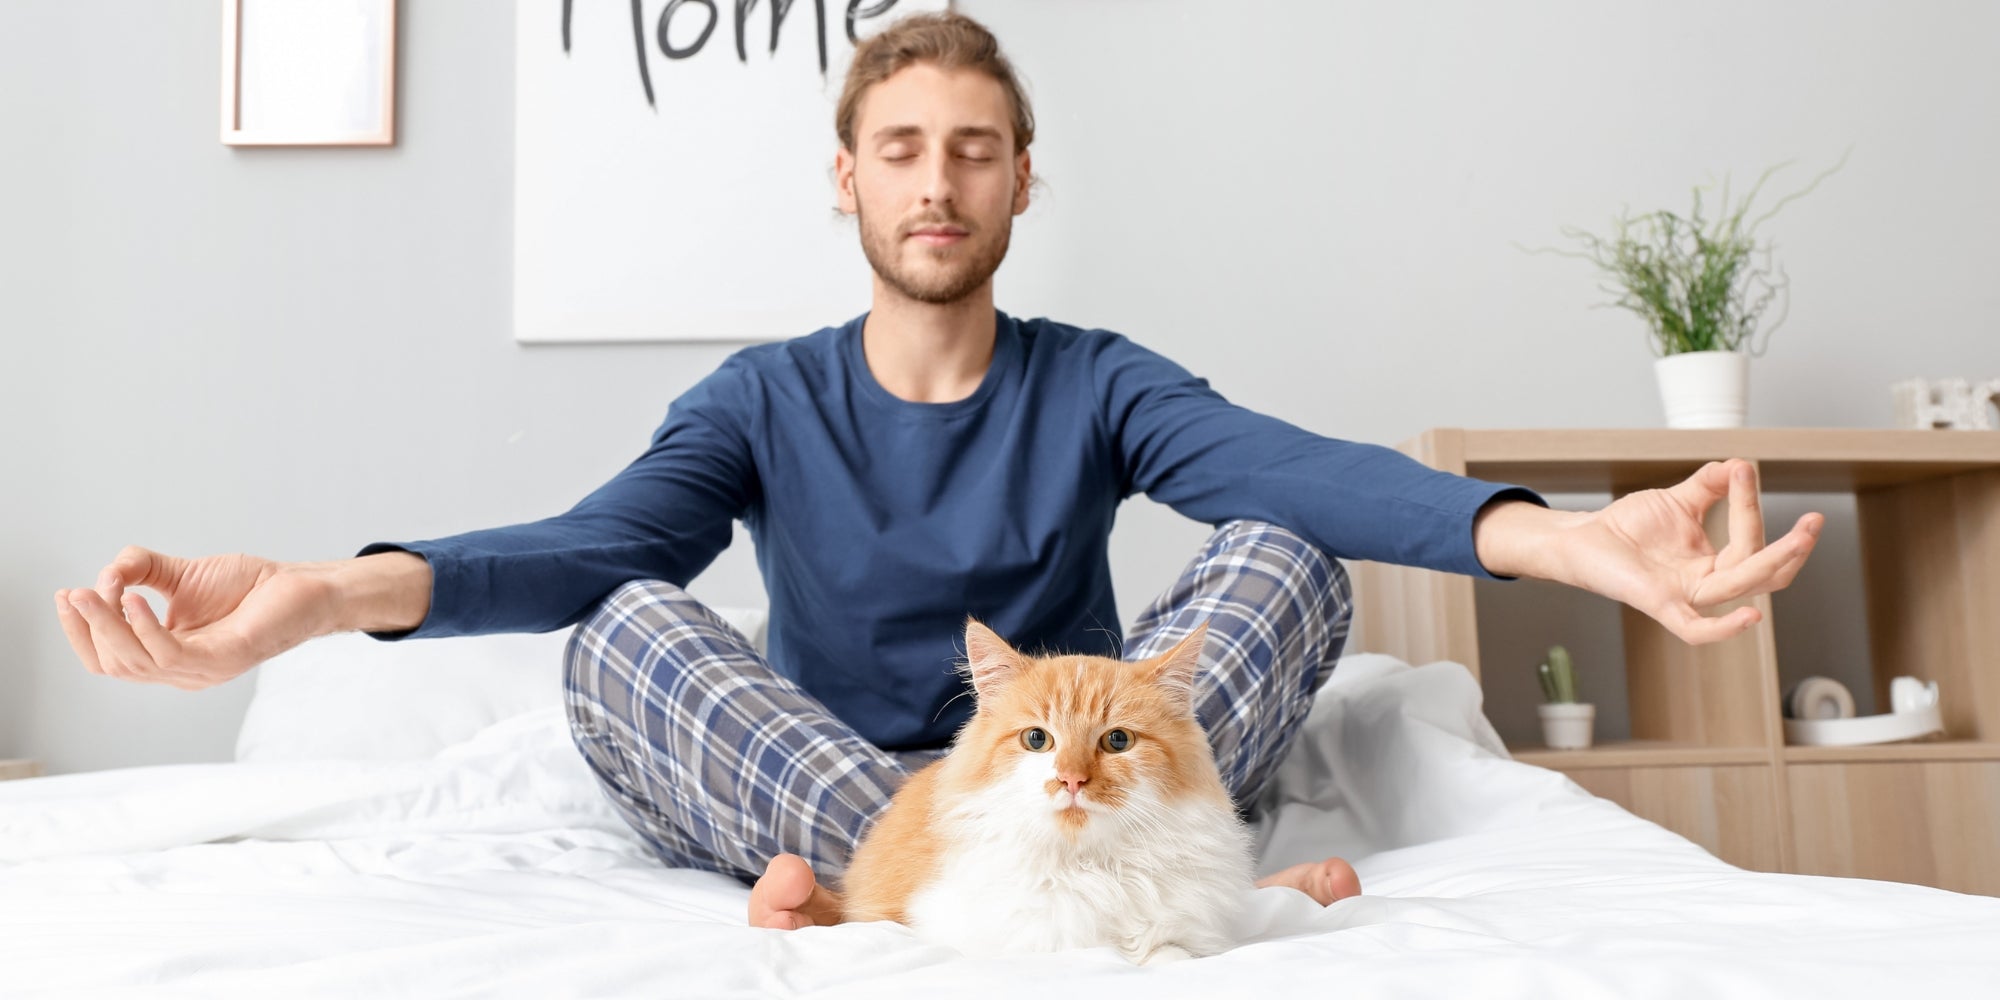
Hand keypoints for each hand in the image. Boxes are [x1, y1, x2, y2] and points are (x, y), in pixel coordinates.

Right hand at [54, 547, 335, 690]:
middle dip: (89, 629)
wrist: (301, 585)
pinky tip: (134, 600)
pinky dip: (146, 629)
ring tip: (94, 593)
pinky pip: (172, 654)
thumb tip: (105, 575)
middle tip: (75, 593)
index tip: (65, 596)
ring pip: (138, 663)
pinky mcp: (226, 659)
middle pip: (116, 664)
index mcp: (168, 657)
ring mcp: (204, 670)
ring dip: (108, 627)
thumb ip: (140, 570)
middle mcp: (183, 672)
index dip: (81, 634)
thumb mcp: (181, 575)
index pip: (109, 660)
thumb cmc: (248, 586)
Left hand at [1478, 460, 1822, 643]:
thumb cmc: (1628, 527)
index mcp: (1715, 563)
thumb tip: (1740, 463)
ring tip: (1800, 538)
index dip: (1750, 505)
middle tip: (1815, 522)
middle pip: (1763, 574)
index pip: (1751, 540)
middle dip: (1792, 549)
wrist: (1583, 537)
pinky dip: (1723, 628)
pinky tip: (1751, 618)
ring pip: (1740, 588)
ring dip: (1773, 563)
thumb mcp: (1679, 499)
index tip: (1744, 469)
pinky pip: (1696, 629)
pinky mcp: (1659, 604)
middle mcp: (1706, 584)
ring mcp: (1685, 597)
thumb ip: (1711, 484)